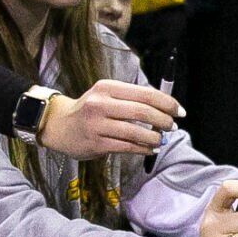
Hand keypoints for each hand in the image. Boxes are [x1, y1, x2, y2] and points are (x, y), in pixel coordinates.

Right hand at [39, 79, 180, 158]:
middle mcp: (101, 104)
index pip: (145, 93)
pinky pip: (126, 147)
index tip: (179, 111)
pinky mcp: (95, 143)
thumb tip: (165, 109)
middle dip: (163, 120)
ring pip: (135, 132)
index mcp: (107, 87)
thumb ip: (132, 99)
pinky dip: (143, 149)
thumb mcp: (107, 95)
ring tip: (161, 139)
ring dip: (154, 137)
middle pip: (142, 112)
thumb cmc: (90, 110)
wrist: (59, 125)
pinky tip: (150, 149)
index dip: (167, 103)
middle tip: (172, 126)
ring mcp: (97, 124)